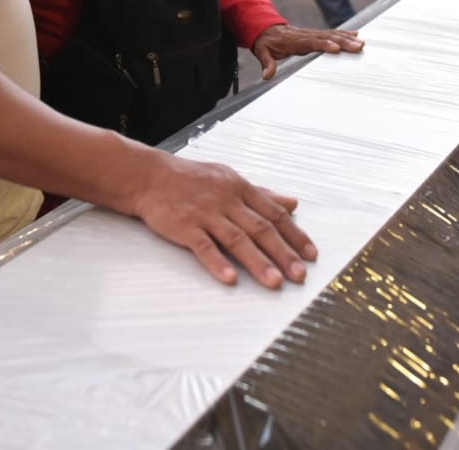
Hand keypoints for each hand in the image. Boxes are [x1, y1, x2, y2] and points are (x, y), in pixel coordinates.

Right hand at [130, 155, 316, 288]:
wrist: (148, 176)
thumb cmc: (189, 179)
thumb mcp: (229, 179)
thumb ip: (262, 194)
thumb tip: (292, 202)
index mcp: (240, 188)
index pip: (274, 213)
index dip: (295, 235)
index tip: (311, 255)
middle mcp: (226, 200)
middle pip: (260, 228)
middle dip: (283, 253)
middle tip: (299, 275)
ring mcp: (205, 213)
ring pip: (237, 238)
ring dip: (257, 262)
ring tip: (274, 282)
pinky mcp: (184, 225)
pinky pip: (203, 246)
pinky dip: (217, 262)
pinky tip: (229, 278)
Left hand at [251, 23, 364, 79]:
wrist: (265, 29)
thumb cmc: (266, 42)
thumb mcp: (262, 52)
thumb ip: (267, 63)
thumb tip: (267, 75)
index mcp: (295, 41)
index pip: (311, 42)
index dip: (324, 45)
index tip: (336, 48)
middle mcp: (306, 35)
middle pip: (327, 38)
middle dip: (343, 42)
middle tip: (358, 46)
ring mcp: (312, 34)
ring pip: (332, 35)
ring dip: (347, 38)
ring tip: (362, 43)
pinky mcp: (316, 34)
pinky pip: (332, 33)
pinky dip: (344, 33)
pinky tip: (356, 35)